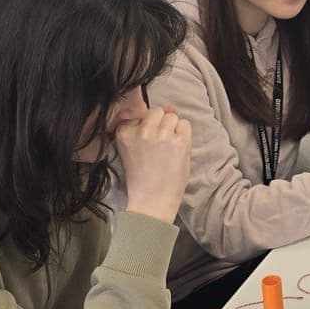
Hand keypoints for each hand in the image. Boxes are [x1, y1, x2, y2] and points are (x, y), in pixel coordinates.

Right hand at [114, 107, 190, 222]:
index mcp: (124, 131)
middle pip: (158, 111)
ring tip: (168, 150)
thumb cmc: (142, 177)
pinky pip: (185, 124)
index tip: (147, 143)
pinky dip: (185, 135)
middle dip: (162, 124)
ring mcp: (161, 135)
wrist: (151, 201)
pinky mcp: (179, 141)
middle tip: (160, 146)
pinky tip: (177, 151)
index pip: (141, 113)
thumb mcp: (133, 148)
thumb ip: (145, 126)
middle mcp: (141, 130)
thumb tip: (171, 107)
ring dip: (174, 130)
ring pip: (173, 116)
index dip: (148, 126)